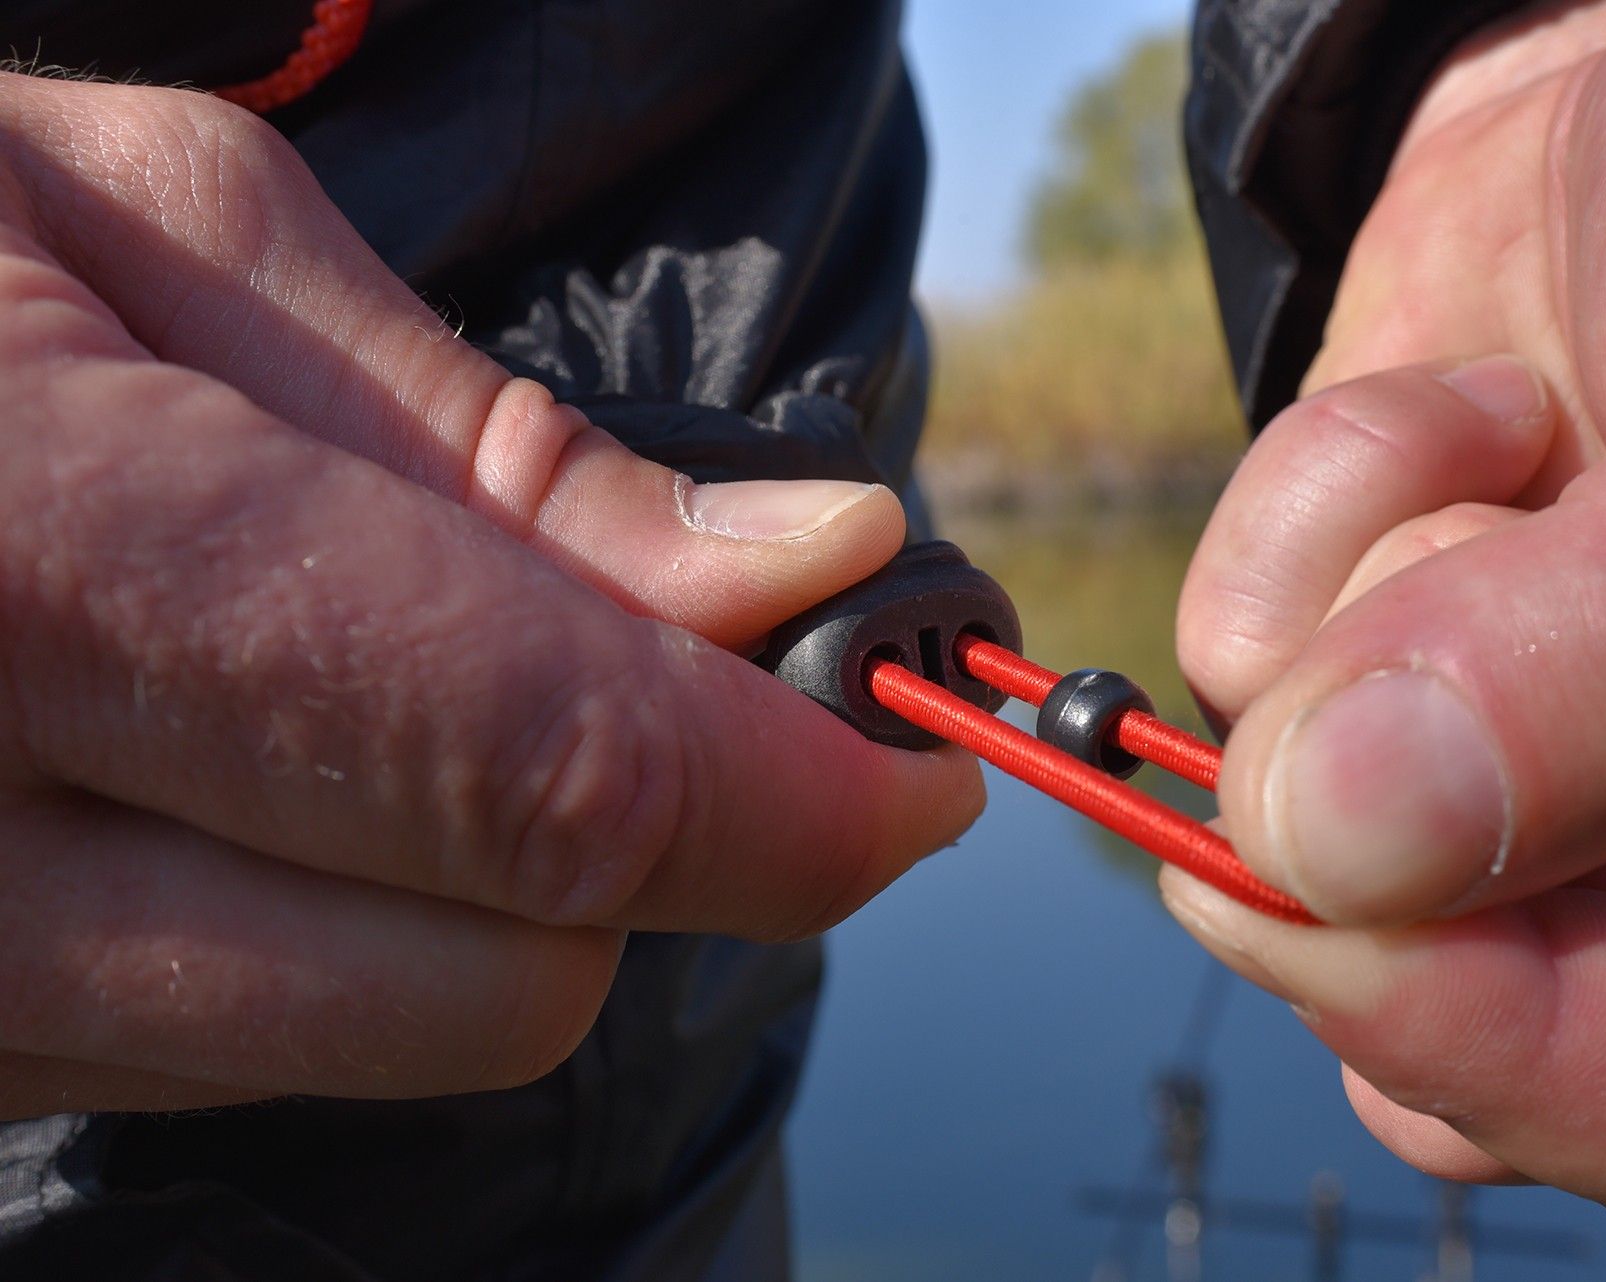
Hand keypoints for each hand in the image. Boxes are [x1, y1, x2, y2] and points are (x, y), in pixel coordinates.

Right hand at [0, 73, 981, 1117]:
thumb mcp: (154, 230)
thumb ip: (499, 452)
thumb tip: (804, 572)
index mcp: (24, 555)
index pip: (529, 779)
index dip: (783, 796)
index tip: (915, 756)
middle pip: (498, 973)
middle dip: (649, 838)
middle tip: (679, 676)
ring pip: (382, 1035)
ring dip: (487, 880)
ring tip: (404, 673)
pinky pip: (236, 1048)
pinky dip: (332, 924)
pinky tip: (265, 765)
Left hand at [1170, 0, 1605, 1235]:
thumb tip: (1345, 843)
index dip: (1513, 1047)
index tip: (1318, 895)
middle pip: (1491, 1018)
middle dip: (1389, 830)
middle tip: (1352, 664)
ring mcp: (1537, 770)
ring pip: (1336, 845)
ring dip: (1381, 610)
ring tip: (1520, 430)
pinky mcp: (1385, 664)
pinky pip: (1253, 673)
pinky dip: (1315, 520)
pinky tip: (1465, 409)